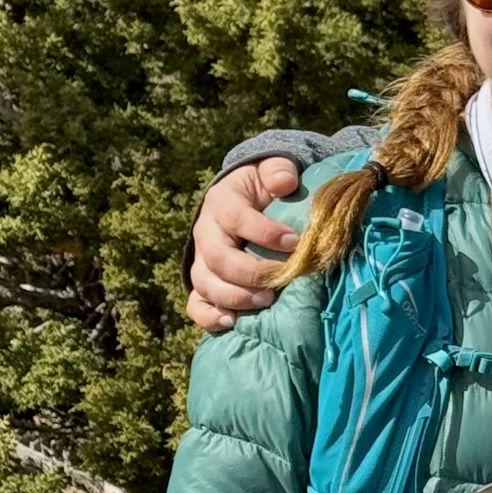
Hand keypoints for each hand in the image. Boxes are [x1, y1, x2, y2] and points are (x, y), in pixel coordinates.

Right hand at [186, 158, 302, 333]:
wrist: (247, 203)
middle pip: (216, 257)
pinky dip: (209, 316)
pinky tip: (232, 322)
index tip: (295, 243)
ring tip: (266, 302)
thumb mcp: (272, 171)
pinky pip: (196, 304)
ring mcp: (202, 260)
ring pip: (205, 283)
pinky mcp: (205, 281)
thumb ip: (278, 170)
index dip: (263, 232)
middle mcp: (206, 232)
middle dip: (250, 272)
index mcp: (222, 202)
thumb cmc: (265, 189)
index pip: (235, 217)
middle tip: (281, 279)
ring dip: (234, 297)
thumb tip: (284, 181)